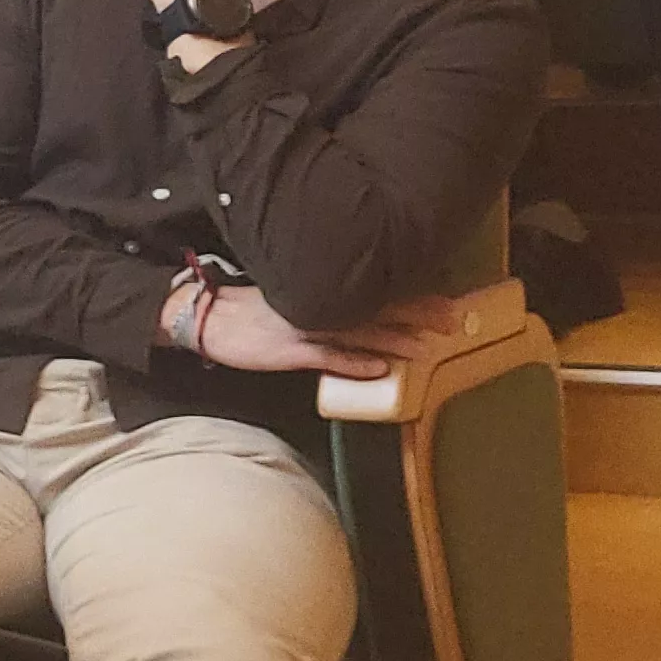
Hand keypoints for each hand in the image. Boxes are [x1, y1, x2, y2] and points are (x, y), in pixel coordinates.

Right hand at [193, 284, 468, 376]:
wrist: (207, 317)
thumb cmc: (248, 312)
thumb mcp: (289, 299)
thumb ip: (324, 304)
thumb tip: (361, 308)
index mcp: (321, 291)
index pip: (375, 290)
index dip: (412, 295)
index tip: (446, 299)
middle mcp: (320, 306)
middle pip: (377, 308)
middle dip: (417, 314)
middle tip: (453, 320)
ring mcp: (307, 328)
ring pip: (360, 332)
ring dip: (395, 340)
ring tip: (427, 347)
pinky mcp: (291, 351)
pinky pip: (328, 357)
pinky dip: (355, 364)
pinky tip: (380, 370)